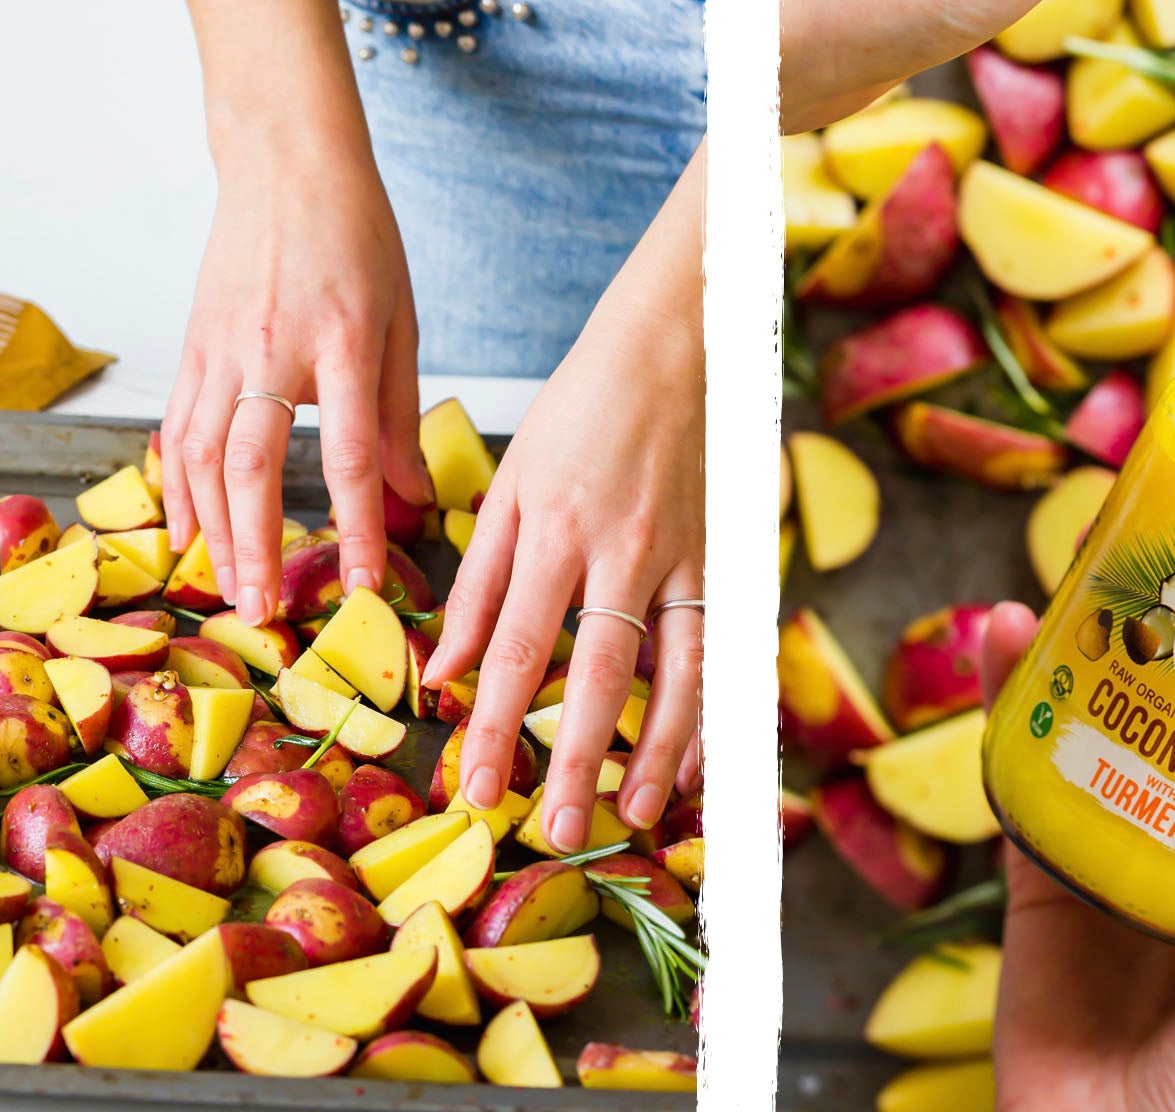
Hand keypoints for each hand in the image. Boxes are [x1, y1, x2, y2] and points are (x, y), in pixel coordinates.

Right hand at [156, 144, 432, 629]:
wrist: (285, 162)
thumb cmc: (355, 234)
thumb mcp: (401, 318)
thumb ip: (399, 413)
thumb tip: (411, 498)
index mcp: (343, 342)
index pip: (346, 455)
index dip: (355, 528)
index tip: (362, 587)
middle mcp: (273, 350)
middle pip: (251, 468)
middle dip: (255, 548)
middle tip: (263, 612)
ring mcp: (221, 349)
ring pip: (199, 456)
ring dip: (210, 531)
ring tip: (226, 588)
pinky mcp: (192, 346)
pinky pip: (177, 429)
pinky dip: (178, 488)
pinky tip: (187, 532)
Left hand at [436, 150, 707, 848]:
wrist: (672, 343)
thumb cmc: (579, 411)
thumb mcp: (507, 485)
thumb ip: (476, 581)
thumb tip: (446, 670)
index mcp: (553, 528)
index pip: (518, 650)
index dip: (496, 727)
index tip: (474, 790)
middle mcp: (622, 549)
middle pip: (599, 676)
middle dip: (575, 761)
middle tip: (553, 831)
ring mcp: (686, 556)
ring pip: (677, 674)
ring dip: (658, 753)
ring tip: (637, 817)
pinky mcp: (728, 556)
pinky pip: (723, 650)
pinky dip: (715, 713)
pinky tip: (702, 766)